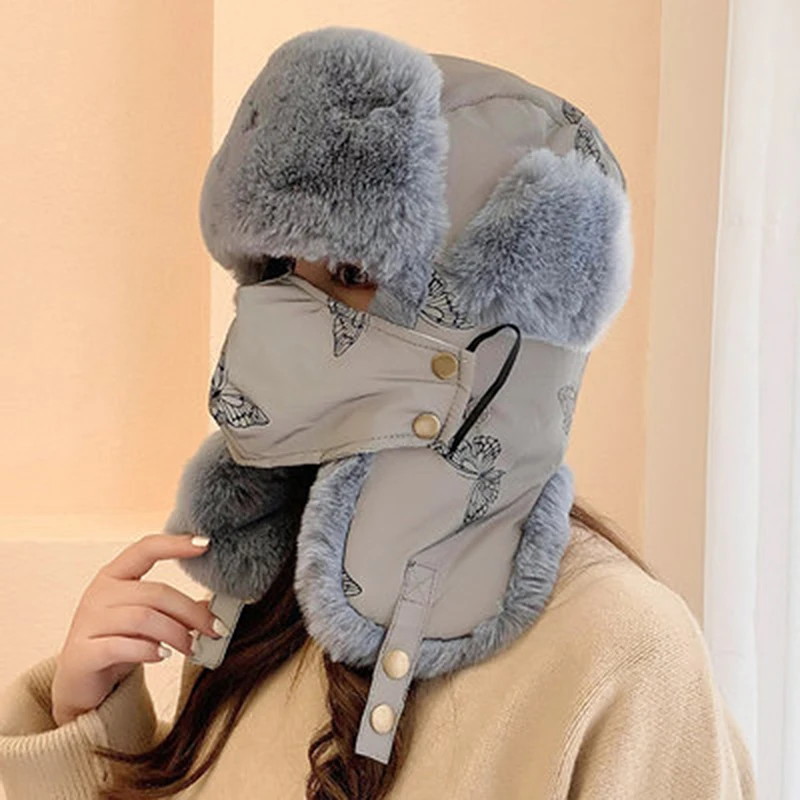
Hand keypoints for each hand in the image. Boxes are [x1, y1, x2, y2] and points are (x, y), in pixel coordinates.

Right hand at [51, 533, 222, 725]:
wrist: (81, 681)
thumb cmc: (120, 641)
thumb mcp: (149, 620)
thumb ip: (175, 610)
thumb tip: (212, 608)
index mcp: (115, 575)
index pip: (146, 548)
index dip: (175, 544)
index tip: (206, 544)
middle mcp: (99, 592)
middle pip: (156, 593)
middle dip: (191, 612)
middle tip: (216, 630)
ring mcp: (88, 621)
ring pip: (142, 618)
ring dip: (176, 633)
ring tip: (193, 647)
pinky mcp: (83, 652)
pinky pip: (120, 645)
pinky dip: (147, 650)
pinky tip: (163, 656)